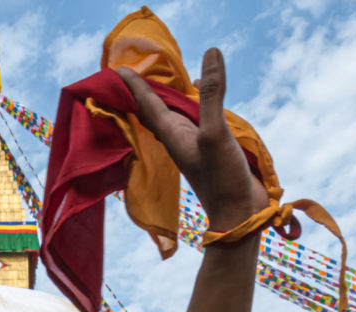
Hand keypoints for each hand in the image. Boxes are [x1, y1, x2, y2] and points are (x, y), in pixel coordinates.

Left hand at [116, 49, 266, 231]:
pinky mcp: (210, 147)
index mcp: (172, 134)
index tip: (117, 70)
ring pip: (175, 113)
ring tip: (158, 77)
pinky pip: (196, 117)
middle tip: (130, 71)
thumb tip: (211, 52)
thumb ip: (212, 94)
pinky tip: (196, 90)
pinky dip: (192, 101)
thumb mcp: (216, 133)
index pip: (147, 103)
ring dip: (167, 95)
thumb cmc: (222, 180)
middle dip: (143, 90)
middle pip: (156, 109)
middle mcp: (179, 138)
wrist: (238, 216)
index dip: (133, 85)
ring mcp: (194, 143)